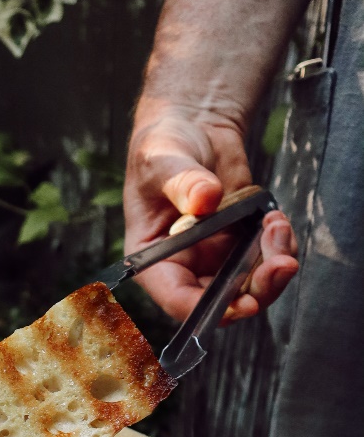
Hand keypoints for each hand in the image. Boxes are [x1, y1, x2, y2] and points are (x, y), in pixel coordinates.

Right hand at [124, 105, 297, 320]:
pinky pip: (267, 260)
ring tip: (278, 225)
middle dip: (257, 290)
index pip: (179, 299)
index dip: (211, 308)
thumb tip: (206, 199)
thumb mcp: (162, 162)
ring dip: (274, 265)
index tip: (245, 303)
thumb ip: (183, 183)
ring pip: (251, 286)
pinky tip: (276, 218)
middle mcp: (186, 268)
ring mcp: (216, 258)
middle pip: (223, 302)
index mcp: (155, 262)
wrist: (192, 128)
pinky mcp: (242, 242)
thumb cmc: (163, 148)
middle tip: (282, 263)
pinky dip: (280, 246)